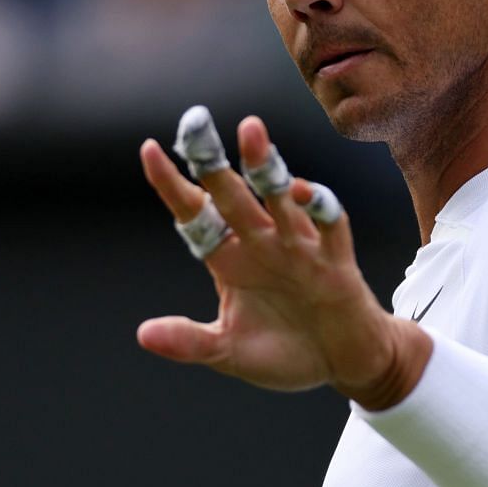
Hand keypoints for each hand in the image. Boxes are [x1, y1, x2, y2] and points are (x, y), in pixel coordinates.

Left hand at [137, 114, 427, 404]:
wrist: (344, 365)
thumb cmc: (287, 352)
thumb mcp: (229, 353)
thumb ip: (189, 342)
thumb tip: (143, 334)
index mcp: (229, 260)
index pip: (196, 214)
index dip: (173, 184)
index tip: (149, 149)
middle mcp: (261, 243)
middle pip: (231, 194)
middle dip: (211, 160)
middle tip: (193, 122)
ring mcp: (298, 247)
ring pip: (279, 197)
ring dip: (265, 165)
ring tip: (250, 131)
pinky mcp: (335, 260)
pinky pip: (330, 225)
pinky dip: (320, 207)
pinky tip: (304, 193)